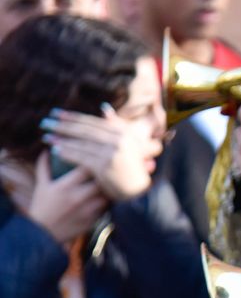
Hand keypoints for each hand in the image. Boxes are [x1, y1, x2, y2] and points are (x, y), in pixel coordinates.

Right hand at [24, 154, 105, 243]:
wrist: (43, 233)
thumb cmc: (42, 206)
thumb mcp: (42, 185)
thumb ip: (44, 166)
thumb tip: (48, 150)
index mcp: (65, 186)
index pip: (86, 168)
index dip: (94, 161)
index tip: (98, 158)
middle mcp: (78, 197)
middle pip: (102, 181)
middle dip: (106, 175)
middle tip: (110, 171)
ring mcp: (87, 210)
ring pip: (108, 195)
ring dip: (111, 189)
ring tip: (112, 184)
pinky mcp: (93, 220)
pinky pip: (108, 208)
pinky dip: (109, 202)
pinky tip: (109, 198)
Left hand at [42, 104, 157, 200]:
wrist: (139, 190)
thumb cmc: (131, 165)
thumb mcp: (128, 142)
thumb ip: (116, 125)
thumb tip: (103, 107)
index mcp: (123, 133)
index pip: (92, 122)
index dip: (72, 117)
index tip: (55, 113)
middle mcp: (118, 141)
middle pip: (84, 131)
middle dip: (62, 126)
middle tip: (44, 122)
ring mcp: (112, 153)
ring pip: (81, 144)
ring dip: (61, 140)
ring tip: (46, 137)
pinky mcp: (105, 166)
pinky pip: (81, 158)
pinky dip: (67, 153)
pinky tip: (55, 151)